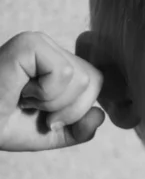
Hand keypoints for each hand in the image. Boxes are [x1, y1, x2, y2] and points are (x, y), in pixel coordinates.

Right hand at [0, 32, 104, 150]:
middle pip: (94, 82)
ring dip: (52, 103)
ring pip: (83, 79)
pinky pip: (64, 73)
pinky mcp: (29, 43)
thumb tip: (100, 115)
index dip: (77, 110)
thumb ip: (78, 129)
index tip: (45, 117)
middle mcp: (52, 50)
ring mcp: (41, 44)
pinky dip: (45, 93)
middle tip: (33, 109)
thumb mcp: (49, 135)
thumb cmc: (0, 124)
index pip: (97, 84)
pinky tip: (19, 92)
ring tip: (23, 99)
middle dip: (68, 110)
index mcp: (59, 66)